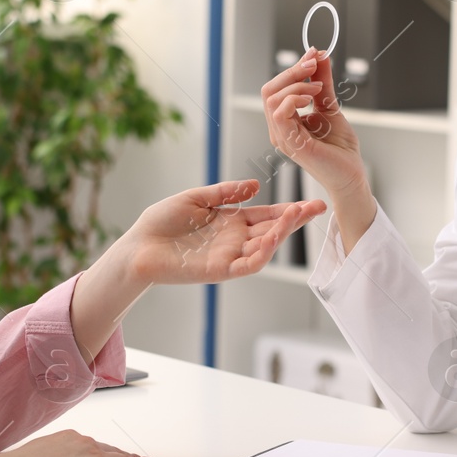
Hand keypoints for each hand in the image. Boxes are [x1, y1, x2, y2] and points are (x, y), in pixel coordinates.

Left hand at [123, 179, 325, 283]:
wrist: (138, 245)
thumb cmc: (162, 222)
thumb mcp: (197, 198)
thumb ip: (226, 192)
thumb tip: (256, 185)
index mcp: (232, 222)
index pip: (267, 215)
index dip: (289, 210)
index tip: (311, 202)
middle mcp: (235, 240)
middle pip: (273, 230)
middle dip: (296, 220)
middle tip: (318, 207)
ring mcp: (229, 256)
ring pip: (264, 247)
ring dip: (282, 233)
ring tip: (296, 214)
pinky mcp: (219, 270)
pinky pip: (247, 265)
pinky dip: (262, 253)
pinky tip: (273, 238)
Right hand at [261, 50, 375, 246]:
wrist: (352, 174)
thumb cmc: (340, 149)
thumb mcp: (329, 106)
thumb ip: (322, 82)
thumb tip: (319, 56)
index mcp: (285, 121)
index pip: (276, 89)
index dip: (293, 68)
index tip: (313, 55)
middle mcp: (279, 130)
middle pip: (269, 90)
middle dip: (292, 72)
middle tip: (313, 65)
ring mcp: (283, 138)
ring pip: (272, 99)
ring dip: (296, 85)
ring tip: (317, 87)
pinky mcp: (292, 144)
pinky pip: (280, 115)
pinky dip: (294, 99)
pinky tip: (311, 99)